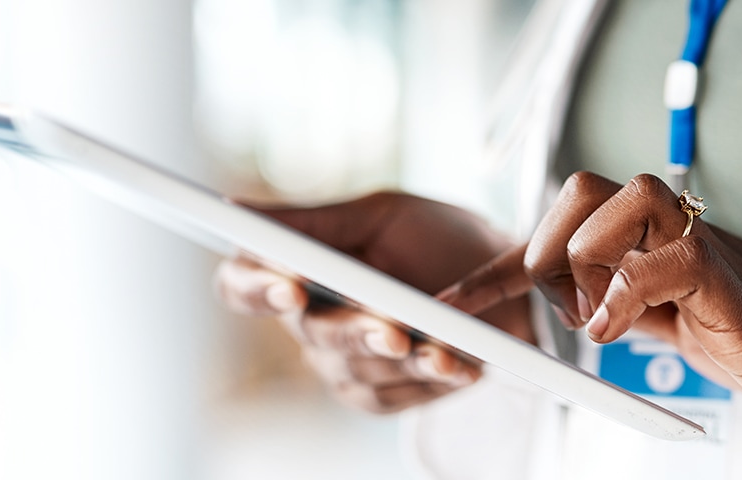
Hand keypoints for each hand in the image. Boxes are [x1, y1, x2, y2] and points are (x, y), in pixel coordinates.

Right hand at [215, 192, 531, 412]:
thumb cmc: (436, 239)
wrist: (505, 284)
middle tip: (393, 329)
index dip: (255, 287)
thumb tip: (236, 210)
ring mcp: (339, 363)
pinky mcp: (375, 396)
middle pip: (310, 332)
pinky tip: (459, 367)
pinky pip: (389, 395)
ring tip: (445, 350)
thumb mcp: (381, 216)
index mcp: (295, 269)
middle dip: (355, 328)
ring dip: (404, 358)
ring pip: (355, 368)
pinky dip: (427, 379)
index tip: (291, 286)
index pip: (242, 284)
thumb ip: (314, 222)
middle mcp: (307, 321)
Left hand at [453, 172, 741, 447]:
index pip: (558, 228)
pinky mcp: (725, 277)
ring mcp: (700, 243)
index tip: (450, 303)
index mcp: (648, 238)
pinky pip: (661, 258)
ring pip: (612, 198)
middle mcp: (670, 227)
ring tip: (603, 319)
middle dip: (546, 249)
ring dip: (584, 262)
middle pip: (578, 187)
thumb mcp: (663, 325)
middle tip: (566, 309)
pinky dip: (623, 295)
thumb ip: (616, 303)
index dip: (494, 269)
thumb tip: (559, 307)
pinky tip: (616, 332)